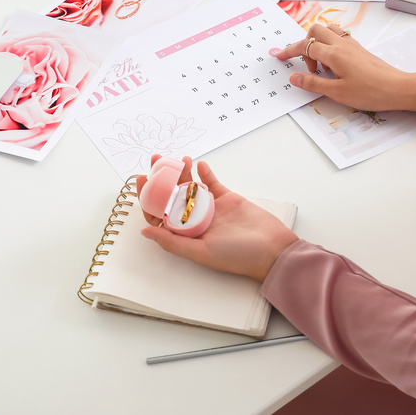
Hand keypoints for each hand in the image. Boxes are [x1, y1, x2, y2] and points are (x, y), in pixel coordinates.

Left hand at [140, 161, 297, 281]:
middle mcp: (194, 220)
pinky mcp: (226, 198)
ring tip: (180, 158)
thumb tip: (145, 232)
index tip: (144, 178)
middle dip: (162, 177)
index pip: (159, 213)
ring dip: (183, 172)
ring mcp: (210, 208)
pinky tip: (199, 163)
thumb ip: (173, 243)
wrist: (271, 248)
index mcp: (185, 235)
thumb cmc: (238, 257)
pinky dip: (205, 173)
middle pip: (171, 195)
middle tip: (156, 158)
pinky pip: (212, 183)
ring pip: (190, 187)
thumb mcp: (201, 253)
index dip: (148, 196)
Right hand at [273, 23, 415, 116]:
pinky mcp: (359, 49)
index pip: (306, 47)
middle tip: (306, 67)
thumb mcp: (337, 92)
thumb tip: (294, 77)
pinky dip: (330, 45)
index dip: (290, 51)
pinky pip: (339, 37)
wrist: (397, 88)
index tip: (279, 56)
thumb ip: (313, 83)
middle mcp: (342, 44)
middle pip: (315, 31)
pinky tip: (333, 65)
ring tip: (321, 66)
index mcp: (334, 53)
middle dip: (304, 45)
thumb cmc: (369, 92)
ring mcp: (352, 44)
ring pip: (328, 31)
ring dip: (318, 42)